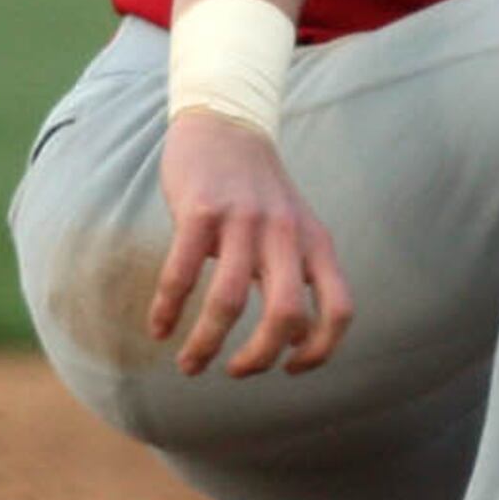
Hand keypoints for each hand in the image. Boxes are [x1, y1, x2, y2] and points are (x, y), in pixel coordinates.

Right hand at [149, 112, 354, 376]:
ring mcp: (245, 223)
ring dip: (206, 344)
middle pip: (285, 316)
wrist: (227, 127)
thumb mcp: (297, 230)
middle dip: (259, 357)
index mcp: (317, 245)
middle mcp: (288, 236)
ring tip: (190, 365)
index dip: (322, 350)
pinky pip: (182, 274)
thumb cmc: (260, 193)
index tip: (291, 368)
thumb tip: (292, 340)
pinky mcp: (202, 213)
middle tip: (236, 372)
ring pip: (229, 302)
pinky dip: (167, 309)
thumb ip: (299, 274)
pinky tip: (158, 329)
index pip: (340, 310)